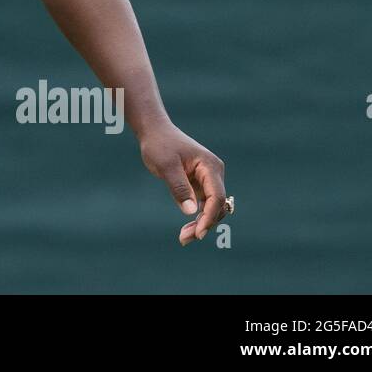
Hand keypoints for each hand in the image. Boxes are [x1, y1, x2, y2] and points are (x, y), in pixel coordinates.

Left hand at [137, 122, 227, 245]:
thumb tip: (191, 211)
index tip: (199, 232)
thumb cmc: (159, 145)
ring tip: (184, 238)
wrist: (155, 133)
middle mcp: (213, 174)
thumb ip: (179, 187)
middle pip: (217, 205)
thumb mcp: (166, 165)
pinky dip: (197, 218)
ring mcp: (208, 180)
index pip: (217, 196)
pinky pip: (203, 205)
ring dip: (201, 224)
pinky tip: (187, 230)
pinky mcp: (200, 185)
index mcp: (210, 166)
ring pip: (212, 208)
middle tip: (185, 238)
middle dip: (205, 224)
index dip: (209, 216)